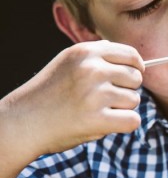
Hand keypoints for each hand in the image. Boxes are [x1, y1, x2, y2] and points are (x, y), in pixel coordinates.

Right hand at [0, 41, 142, 177]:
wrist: (21, 121)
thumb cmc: (48, 94)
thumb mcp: (67, 63)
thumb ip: (95, 58)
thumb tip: (126, 55)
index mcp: (85, 52)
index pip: (130, 55)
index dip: (136, 68)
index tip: (131, 77)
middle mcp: (92, 69)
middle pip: (136, 79)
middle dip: (125, 90)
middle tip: (102, 100)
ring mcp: (95, 94)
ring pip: (134, 100)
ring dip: (121, 109)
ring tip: (95, 111)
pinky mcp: (97, 119)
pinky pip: (133, 120)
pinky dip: (123, 125)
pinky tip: (105, 124)